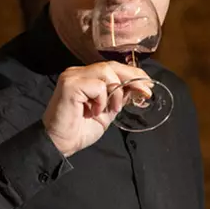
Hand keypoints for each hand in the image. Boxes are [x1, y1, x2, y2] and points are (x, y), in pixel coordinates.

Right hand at [41, 62, 155, 156]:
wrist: (61, 143)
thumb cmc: (81, 129)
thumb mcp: (107, 111)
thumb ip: (119, 98)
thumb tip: (137, 89)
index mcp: (86, 77)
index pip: (113, 68)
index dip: (133, 74)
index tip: (148, 85)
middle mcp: (78, 72)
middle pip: (111, 65)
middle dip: (133, 78)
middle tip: (146, 91)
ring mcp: (73, 76)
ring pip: (106, 71)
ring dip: (116, 92)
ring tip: (112, 109)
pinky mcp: (70, 85)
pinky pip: (97, 85)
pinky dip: (102, 99)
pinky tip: (96, 111)